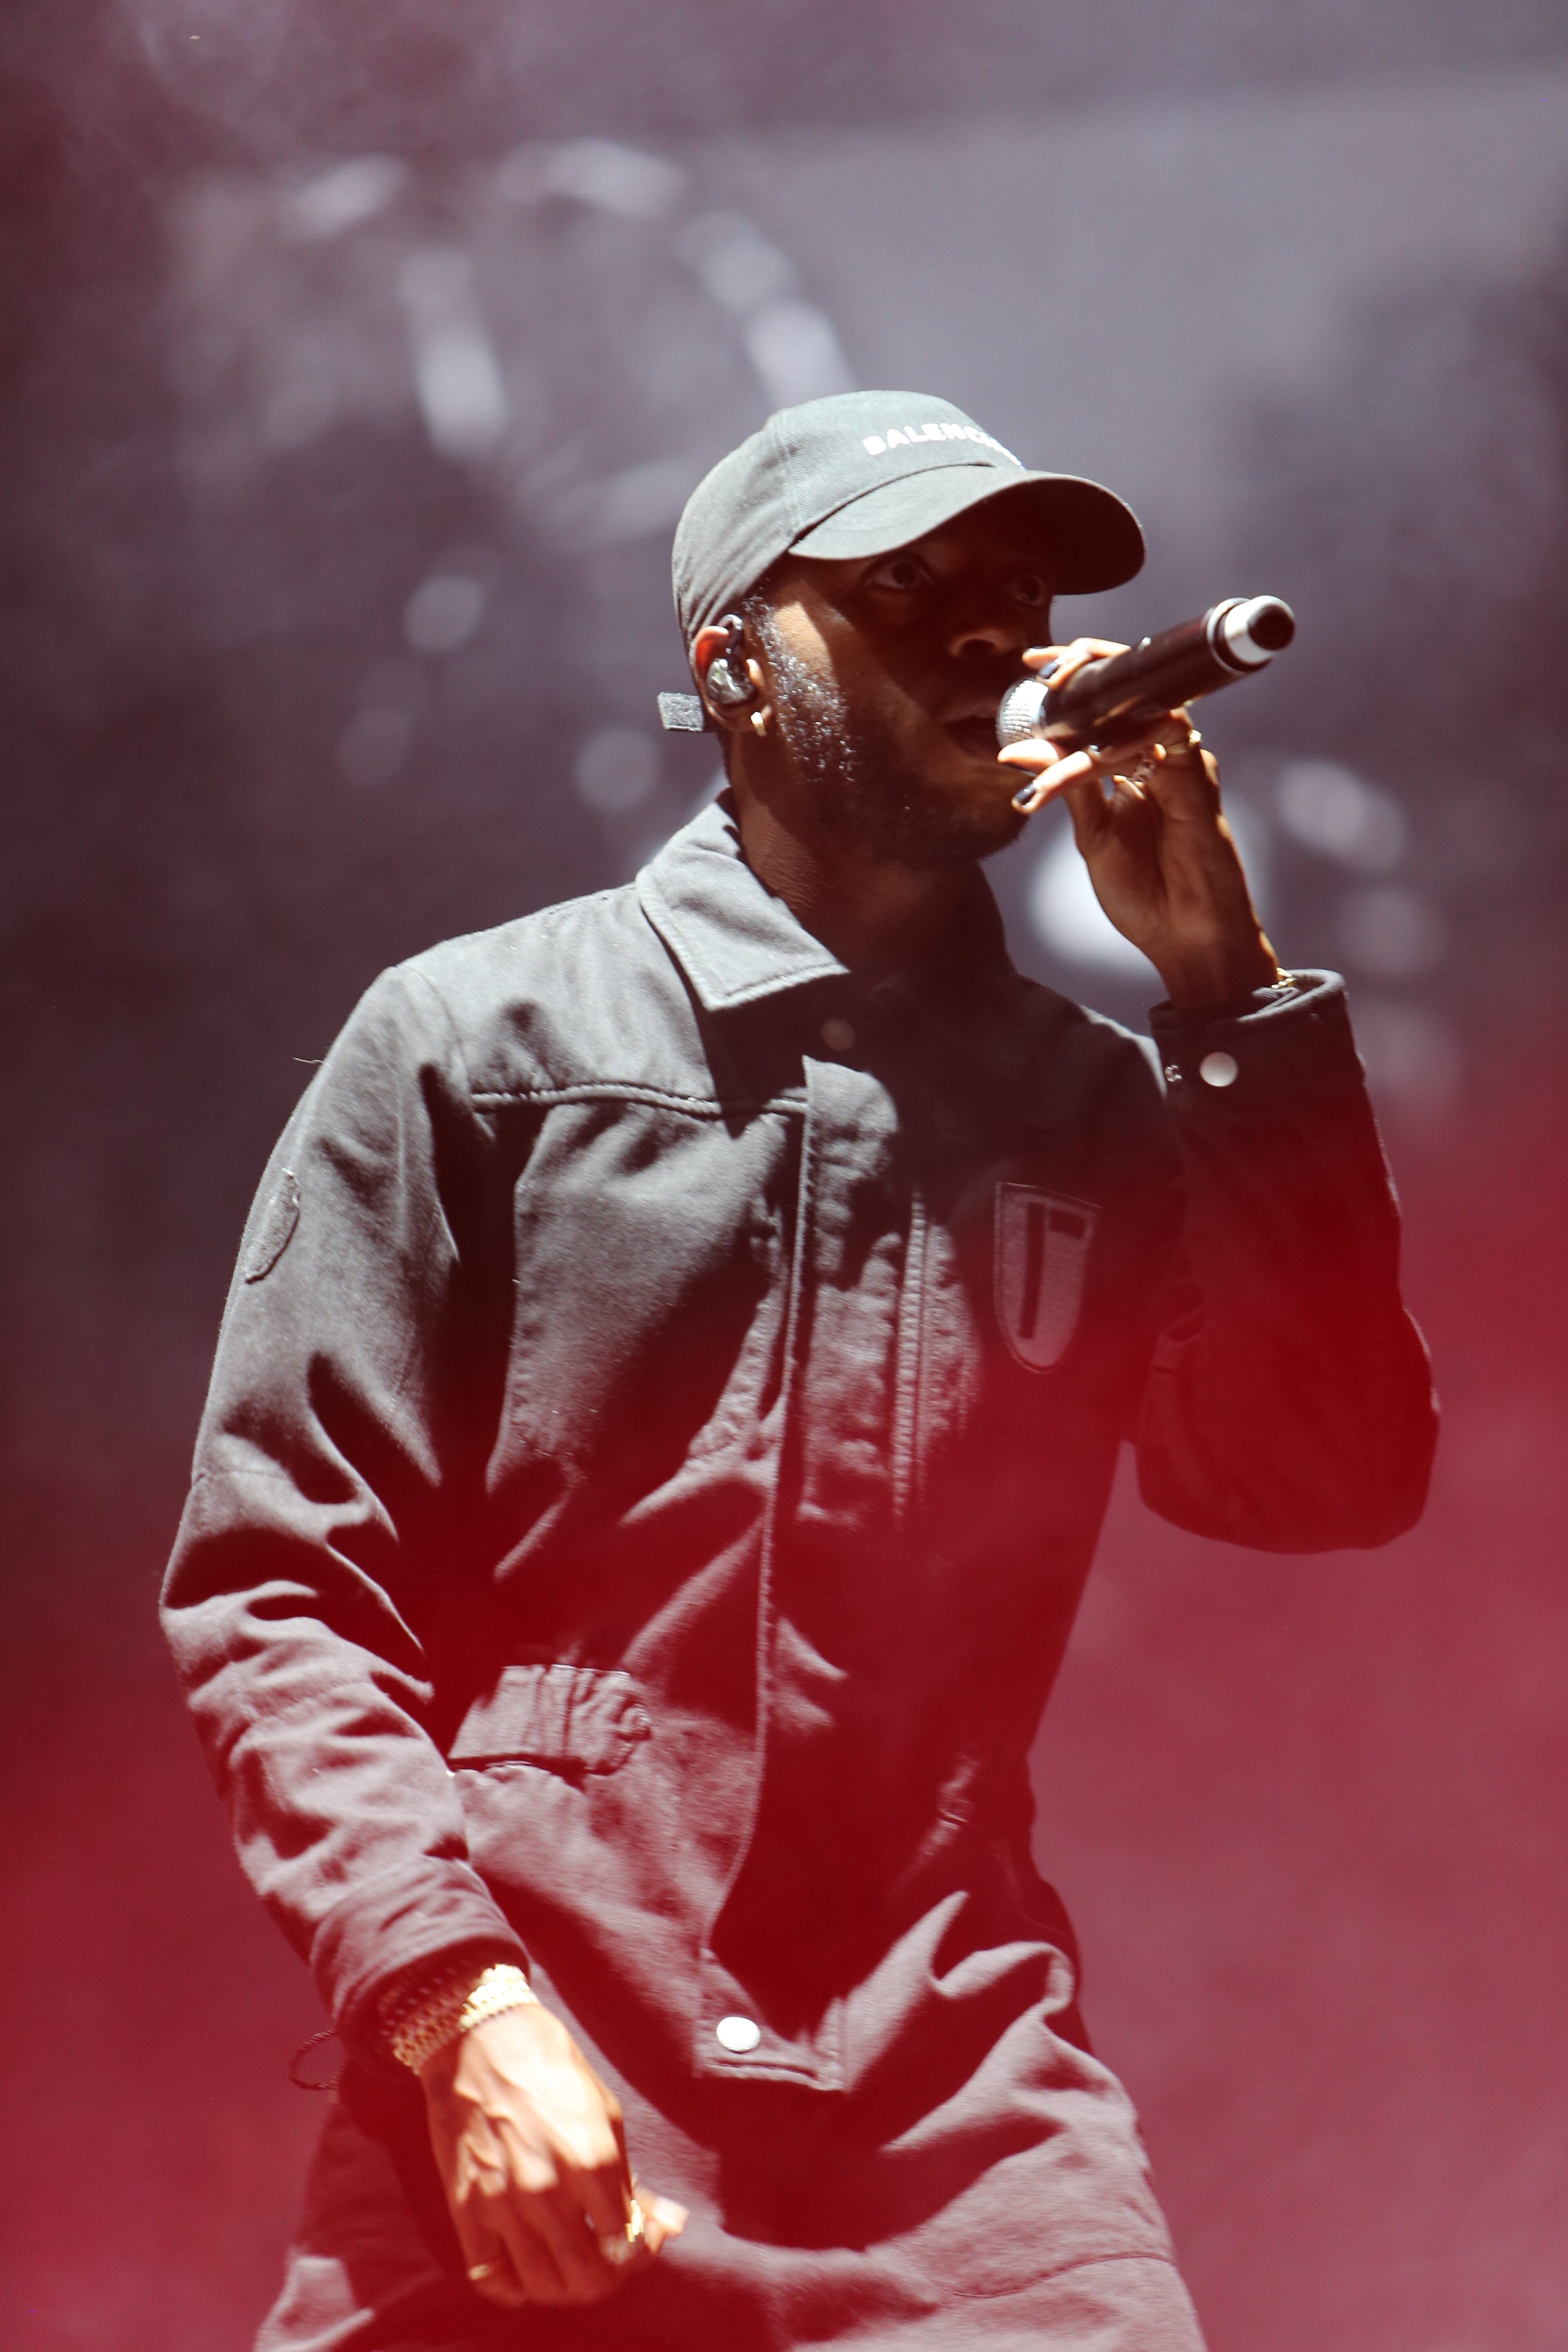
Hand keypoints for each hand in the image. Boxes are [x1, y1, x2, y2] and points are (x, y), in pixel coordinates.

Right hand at [420, 2000, 686, 2307]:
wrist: (480, 2036)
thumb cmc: (550, 2066)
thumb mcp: (606, 2112)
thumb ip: (627, 2176)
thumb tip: (661, 2222)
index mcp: (592, 2161)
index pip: (628, 2245)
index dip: (640, 2251)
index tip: (639, 2238)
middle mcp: (549, 2190)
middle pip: (588, 2279)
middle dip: (606, 2278)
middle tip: (606, 2260)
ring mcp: (504, 2204)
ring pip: (543, 2287)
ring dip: (563, 2287)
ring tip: (569, 2266)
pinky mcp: (466, 2208)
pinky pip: (490, 2279)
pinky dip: (512, 2286)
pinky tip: (525, 2269)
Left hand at [997, 637, 1279, 1008]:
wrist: (1186, 938)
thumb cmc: (1145, 893)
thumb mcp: (1093, 835)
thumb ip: (1066, 788)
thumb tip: (1021, 750)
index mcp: (1133, 767)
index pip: (1105, 706)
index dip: (1075, 676)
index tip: (1030, 664)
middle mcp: (1159, 756)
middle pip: (1129, 690)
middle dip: (1086, 667)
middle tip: (1043, 668)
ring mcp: (1182, 764)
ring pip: (1141, 707)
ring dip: (1095, 707)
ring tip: (1052, 710)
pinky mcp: (1197, 780)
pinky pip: (1162, 739)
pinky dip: (1120, 745)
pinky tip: (1089, 757)